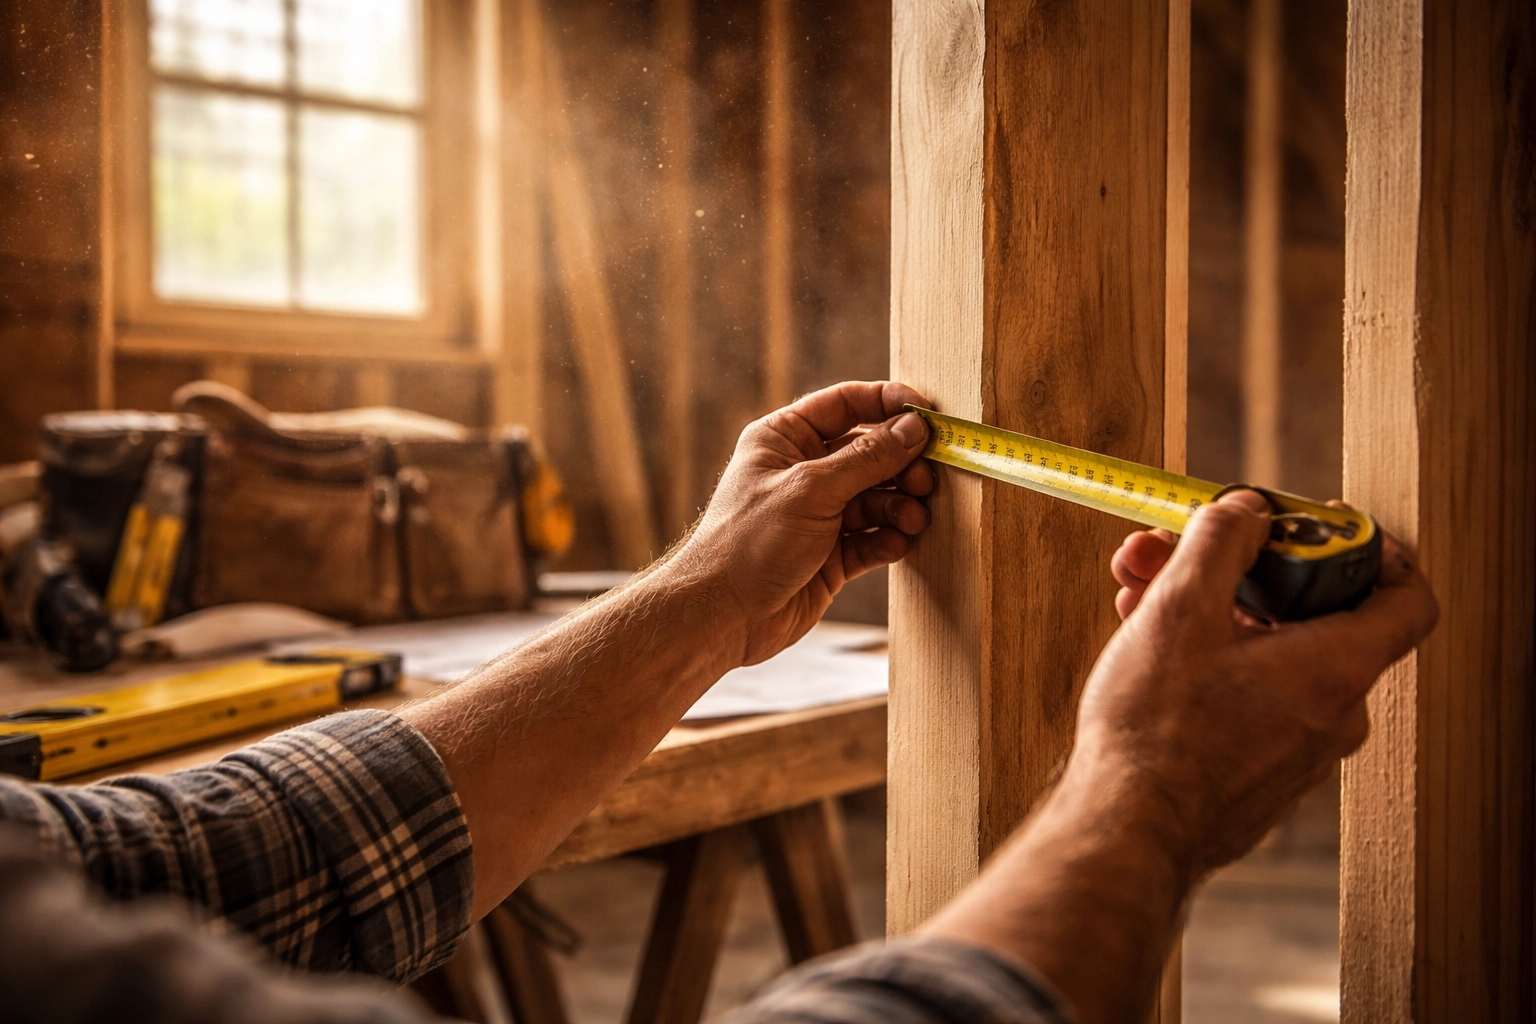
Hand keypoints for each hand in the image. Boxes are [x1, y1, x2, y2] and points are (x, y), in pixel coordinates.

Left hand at [673, 381, 933, 665]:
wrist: (723, 616)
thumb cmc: (750, 542)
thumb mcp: (812, 489)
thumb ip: (867, 458)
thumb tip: (915, 428)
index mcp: (785, 438)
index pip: (846, 403)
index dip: (889, 404)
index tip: (928, 415)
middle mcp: (804, 471)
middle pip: (870, 451)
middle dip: (902, 464)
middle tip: (925, 480)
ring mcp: (819, 514)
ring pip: (877, 498)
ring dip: (900, 506)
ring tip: (913, 519)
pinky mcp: (831, 555)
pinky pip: (873, 538)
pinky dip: (889, 539)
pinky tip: (897, 544)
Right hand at [1081, 489, 1439, 873]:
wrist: (1127, 828)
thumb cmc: (1157, 727)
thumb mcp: (1180, 609)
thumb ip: (1221, 542)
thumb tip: (1245, 511)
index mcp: (1338, 667)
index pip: (1409, 597)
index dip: (1372, 549)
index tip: (1316, 529)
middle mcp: (1335, 713)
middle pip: (1311, 615)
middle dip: (1238, 571)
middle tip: (1176, 551)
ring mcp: (1300, 750)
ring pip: (1269, 655)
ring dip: (1208, 613)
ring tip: (1137, 596)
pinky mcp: (1261, 773)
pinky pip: (1252, 697)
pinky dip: (1209, 661)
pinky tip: (1145, 646)